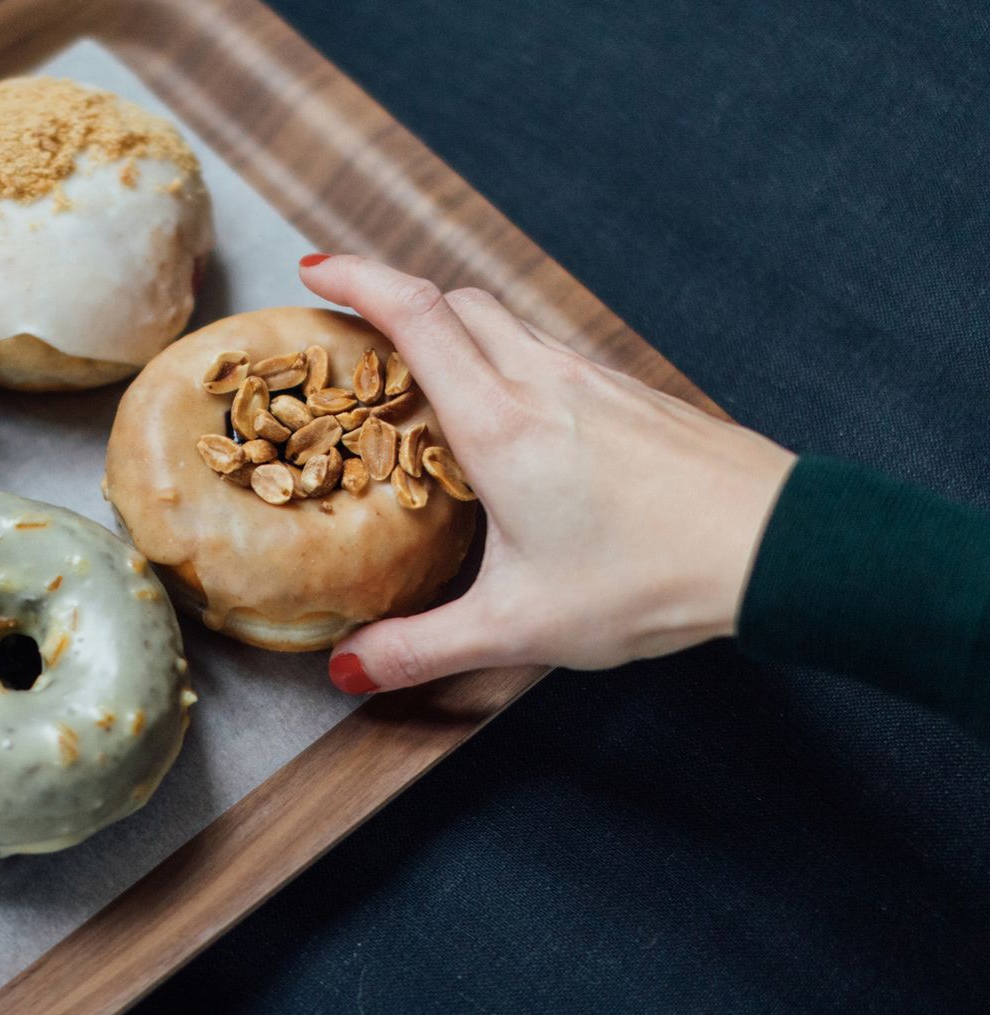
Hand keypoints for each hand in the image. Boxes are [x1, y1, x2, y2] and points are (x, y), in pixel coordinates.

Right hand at [297, 254, 797, 693]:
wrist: (776, 547)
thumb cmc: (653, 579)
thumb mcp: (520, 626)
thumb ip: (423, 646)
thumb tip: (352, 668)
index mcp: (501, 424)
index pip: (415, 315)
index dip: (356, 280)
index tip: (312, 271)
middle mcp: (544, 383)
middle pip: (455, 301)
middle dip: (393, 296)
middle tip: (351, 327)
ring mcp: (594, 381)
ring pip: (506, 323)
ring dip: (452, 327)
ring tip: (420, 373)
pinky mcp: (631, 396)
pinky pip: (550, 354)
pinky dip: (505, 358)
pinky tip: (510, 415)